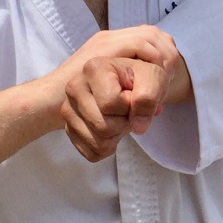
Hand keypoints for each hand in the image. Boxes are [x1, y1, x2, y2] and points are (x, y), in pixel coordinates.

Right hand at [60, 55, 176, 161]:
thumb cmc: (141, 79)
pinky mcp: (69, 129)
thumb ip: (149, 97)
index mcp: (93, 69)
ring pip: (98, 143)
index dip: (129, 106)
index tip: (132, 95)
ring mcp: (68, 109)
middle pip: (103, 127)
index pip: (110, 104)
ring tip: (119, 118)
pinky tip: (112, 130)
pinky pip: (92, 153)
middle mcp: (74, 87)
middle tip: (127, 110)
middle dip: (124, 124)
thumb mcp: (154, 78)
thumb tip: (138, 126)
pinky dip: (107, 147)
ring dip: (117, 136)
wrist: (133, 86)